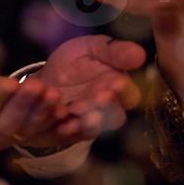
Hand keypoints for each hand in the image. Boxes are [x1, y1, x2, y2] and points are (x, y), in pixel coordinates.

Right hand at [0, 53, 67, 155]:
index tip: (9, 82)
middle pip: (3, 127)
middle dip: (22, 104)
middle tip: (36, 84)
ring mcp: (1, 140)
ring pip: (24, 130)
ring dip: (41, 112)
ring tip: (53, 93)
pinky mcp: (19, 134)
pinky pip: (40, 134)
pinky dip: (55, 126)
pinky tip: (67, 112)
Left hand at [20, 35, 145, 148]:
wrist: (42, 83)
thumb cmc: (74, 64)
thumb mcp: (92, 49)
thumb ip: (114, 52)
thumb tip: (141, 54)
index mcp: (118, 89)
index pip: (129, 95)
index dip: (124, 90)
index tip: (117, 82)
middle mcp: (106, 111)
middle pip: (113, 116)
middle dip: (105, 106)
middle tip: (100, 96)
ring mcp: (86, 124)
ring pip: (91, 128)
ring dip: (87, 121)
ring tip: (77, 109)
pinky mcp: (67, 135)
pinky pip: (68, 136)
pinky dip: (65, 128)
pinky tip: (60, 116)